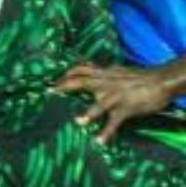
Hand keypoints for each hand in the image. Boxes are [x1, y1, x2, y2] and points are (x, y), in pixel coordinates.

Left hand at [55, 63, 174, 142]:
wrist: (160, 81)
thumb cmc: (140, 76)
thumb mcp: (118, 70)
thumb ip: (104, 72)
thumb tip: (92, 69)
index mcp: (104, 73)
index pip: (81, 69)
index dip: (66, 73)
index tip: (53, 78)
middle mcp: (105, 83)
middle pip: (80, 82)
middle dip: (64, 86)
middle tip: (50, 92)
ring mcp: (115, 97)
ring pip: (97, 106)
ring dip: (87, 114)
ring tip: (77, 122)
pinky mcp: (125, 109)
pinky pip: (114, 123)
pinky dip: (106, 133)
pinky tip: (99, 141)